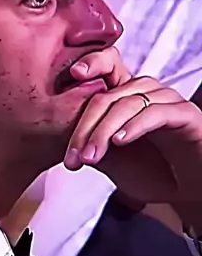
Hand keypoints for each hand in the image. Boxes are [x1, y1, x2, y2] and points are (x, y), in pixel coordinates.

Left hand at [63, 47, 201, 230]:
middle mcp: (149, 93)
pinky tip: (121, 141)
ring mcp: (169, 102)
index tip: (73, 75)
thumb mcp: (114, 162)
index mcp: (129, 97)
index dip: (92, 62)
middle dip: (85, 127)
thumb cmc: (155, 175)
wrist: (190, 194)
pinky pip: (157, 114)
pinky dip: (135, 126)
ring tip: (91, 157)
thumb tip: (65, 140)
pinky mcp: (187, 116)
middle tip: (74, 157)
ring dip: (104, 132)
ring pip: (128, 104)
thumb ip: (92, 145)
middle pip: (108, 94)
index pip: (109, 65)